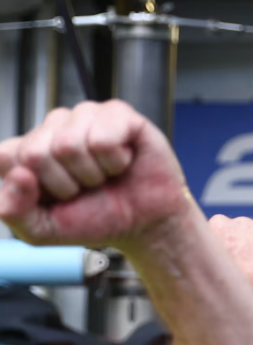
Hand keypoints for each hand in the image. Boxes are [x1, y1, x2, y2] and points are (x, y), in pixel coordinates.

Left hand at [0, 100, 189, 248]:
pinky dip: (116, 161)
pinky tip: (123, 162)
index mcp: (27, 150)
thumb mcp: (42, 230)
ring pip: (68, 143)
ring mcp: (84, 116)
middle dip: (65, 184)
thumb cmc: (96, 220)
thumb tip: (19, 175)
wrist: (146, 224)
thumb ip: (13, 212)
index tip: (56, 198)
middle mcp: (52, 127)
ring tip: (105, 175)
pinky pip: (102, 137)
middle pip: (36, 152)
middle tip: (86, 188)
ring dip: (92, 173)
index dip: (32, 187)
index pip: (6, 157)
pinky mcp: (118, 114)